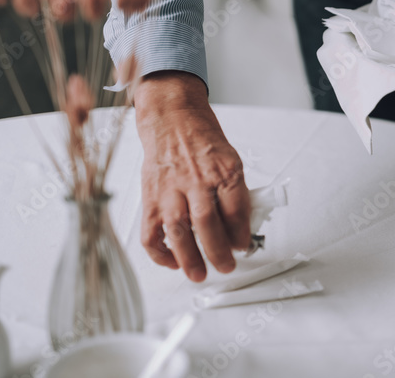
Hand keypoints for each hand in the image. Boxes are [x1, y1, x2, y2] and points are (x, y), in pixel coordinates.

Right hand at [134, 71, 250, 281]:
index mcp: (223, 169)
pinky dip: (160, 252)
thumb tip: (241, 227)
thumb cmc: (202, 141)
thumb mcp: (231, 159)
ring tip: (199, 274)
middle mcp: (196, 179)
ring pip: (178, 230)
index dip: (241, 233)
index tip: (243, 246)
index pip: (236, 208)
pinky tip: (172, 262)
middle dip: (218, 251)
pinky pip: (151, 231)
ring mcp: (170, 189)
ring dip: (189, 258)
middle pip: (207, 222)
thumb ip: (235, 191)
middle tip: (226, 266)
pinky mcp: (150, 197)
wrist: (172, 120)